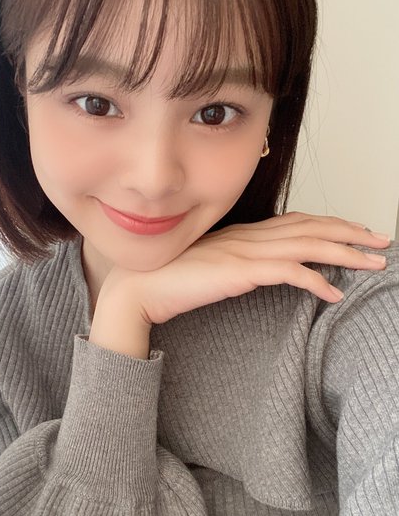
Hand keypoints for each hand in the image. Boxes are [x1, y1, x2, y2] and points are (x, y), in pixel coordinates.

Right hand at [102, 212, 389, 325]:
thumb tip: (255, 271)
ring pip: (307, 244)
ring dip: (346, 253)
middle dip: (351, 232)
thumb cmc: (169, 281)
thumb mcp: (210, 267)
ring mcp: (244, 251)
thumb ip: (236, 264)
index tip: (355, 231)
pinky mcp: (239, 271)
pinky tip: (334, 294)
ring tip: (374, 262)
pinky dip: (315, 281)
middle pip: (311, 227)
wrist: (139, 289)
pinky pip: (288, 272)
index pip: (297, 221)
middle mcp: (248, 235)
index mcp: (243, 233)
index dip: (331, 224)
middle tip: (383, 240)